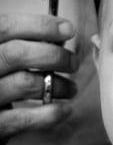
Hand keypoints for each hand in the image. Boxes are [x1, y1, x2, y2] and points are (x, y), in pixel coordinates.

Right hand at [0, 13, 78, 140]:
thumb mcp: (3, 57)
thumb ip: (24, 45)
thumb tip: (61, 36)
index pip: (7, 26)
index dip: (41, 26)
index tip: (68, 29)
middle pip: (17, 53)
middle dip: (54, 55)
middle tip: (73, 62)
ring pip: (24, 83)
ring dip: (57, 85)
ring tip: (71, 88)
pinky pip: (23, 118)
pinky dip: (50, 113)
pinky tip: (64, 110)